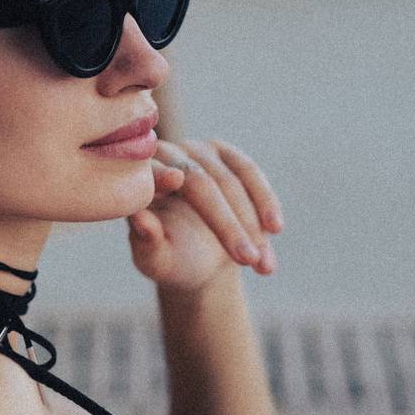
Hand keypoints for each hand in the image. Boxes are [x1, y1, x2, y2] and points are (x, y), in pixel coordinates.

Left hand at [127, 139, 283, 292]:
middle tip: (245, 260)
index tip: (175, 180)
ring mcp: (199, 152)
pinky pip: (250, 174)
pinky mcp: (227, 155)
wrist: (199, 259)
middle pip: (198, 182)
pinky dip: (265, 202)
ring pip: (230, 181)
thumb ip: (146, 243)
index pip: (150, 172)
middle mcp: (168, 157)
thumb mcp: (156, 260)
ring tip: (262, 262)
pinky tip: (275, 228)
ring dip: (252, 222)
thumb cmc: (171, 260)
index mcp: (141, 180)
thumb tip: (140, 219)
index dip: (160, 175)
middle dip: (226, 224)